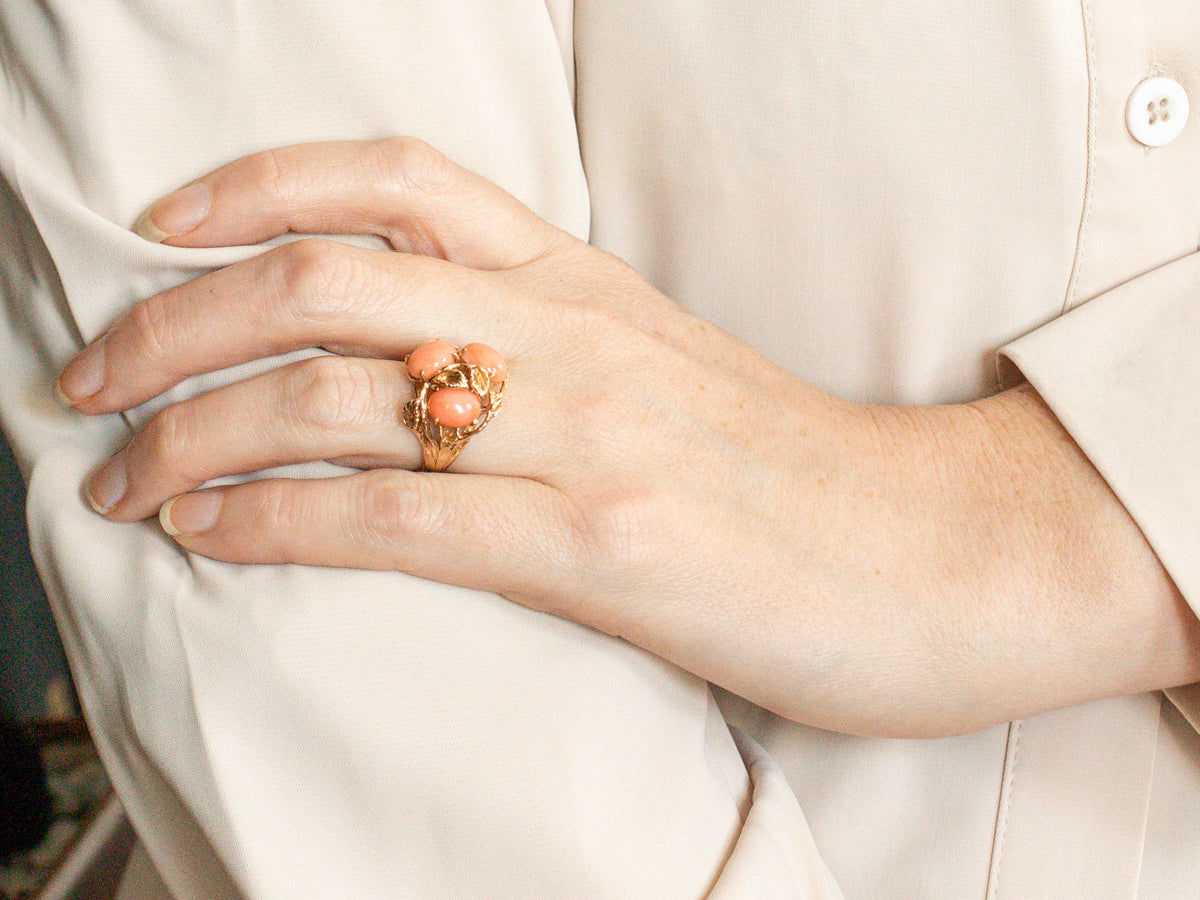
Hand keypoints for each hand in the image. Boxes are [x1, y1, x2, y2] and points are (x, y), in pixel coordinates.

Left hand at [57, 139, 1199, 736]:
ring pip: (334, 399)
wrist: (930, 552)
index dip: (257, 183)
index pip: (397, 181)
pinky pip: (395, 517)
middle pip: (324, 284)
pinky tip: (207, 530)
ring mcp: (585, 436)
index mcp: (586, 284)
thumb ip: (550, 350)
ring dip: (193, 433)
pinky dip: (275, 519)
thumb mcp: (663, 371)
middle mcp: (573, 338)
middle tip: (88, 375)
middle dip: (173, 321)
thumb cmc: (792, 472)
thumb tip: (419, 374)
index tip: (163, 223)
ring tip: (118, 478)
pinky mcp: (600, 546)